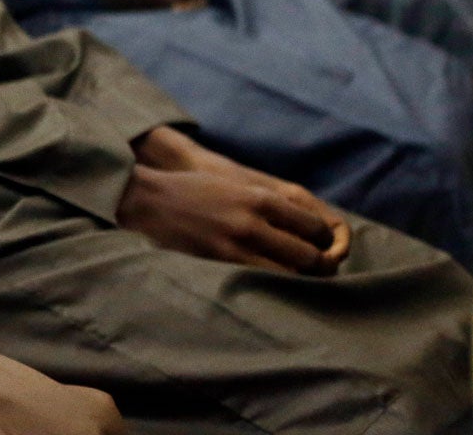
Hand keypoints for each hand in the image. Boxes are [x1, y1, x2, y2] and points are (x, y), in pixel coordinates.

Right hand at [122, 128, 347, 273]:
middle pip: (309, 256)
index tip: (319, 246)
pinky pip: (259, 282)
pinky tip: (268, 285)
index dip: (324, 240)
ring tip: (294, 280)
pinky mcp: (219, 264)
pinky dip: (271, 286)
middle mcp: (254, 222)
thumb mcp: (236, 187)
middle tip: (315, 270)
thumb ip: (268, 205)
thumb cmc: (193, 191)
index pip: (314, 227)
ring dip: (297, 281)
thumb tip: (303, 227)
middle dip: (319, 266)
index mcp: (260, 198)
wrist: (149, 201)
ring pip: (288, 276)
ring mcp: (236, 246)